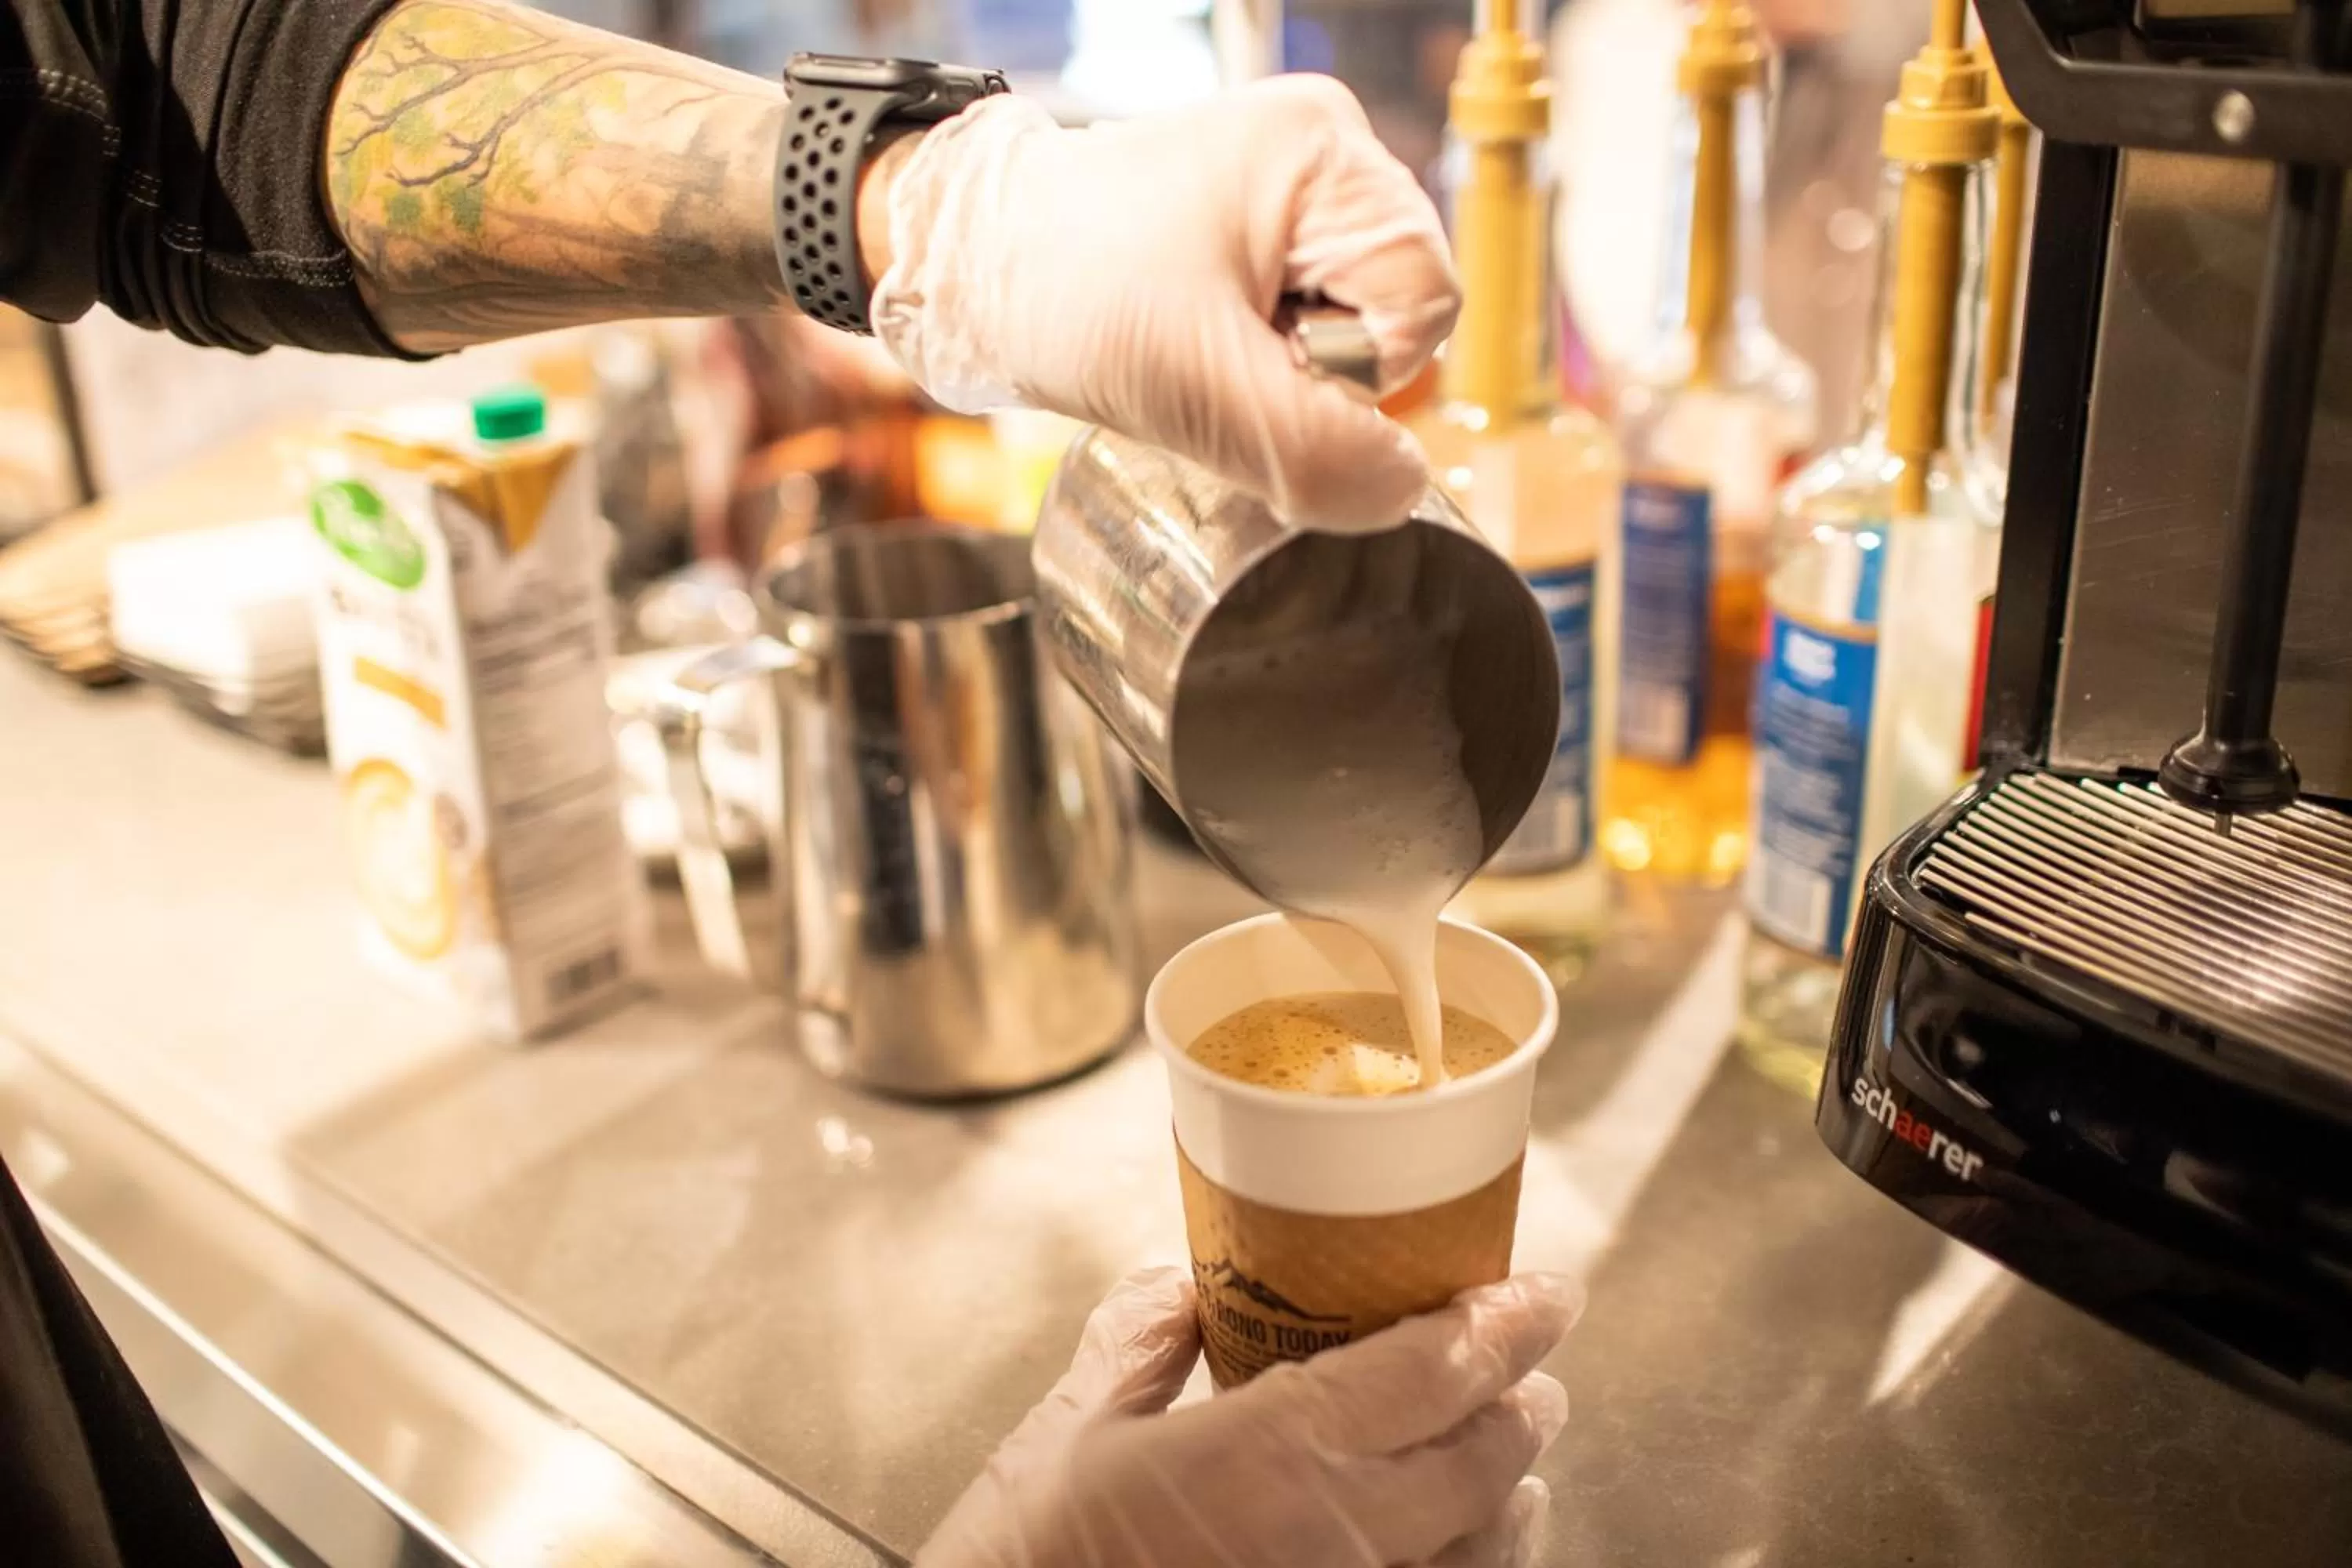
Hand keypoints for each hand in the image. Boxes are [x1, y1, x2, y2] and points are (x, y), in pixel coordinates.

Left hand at [868, 78, 1460, 531]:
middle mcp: (1324, 150)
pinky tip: (1206, 338)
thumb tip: (1405, 489)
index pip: (1424, 303)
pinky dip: (1265, 352)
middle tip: (1216, 355)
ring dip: (1288, 364)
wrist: (972, 267)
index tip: (1252, 359)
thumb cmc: (1063, 294)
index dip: (1348, 367)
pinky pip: (1313, 317)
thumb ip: (1317, 454)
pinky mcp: (1264, 223)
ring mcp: (1295, 185)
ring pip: (1359, 323)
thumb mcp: (1196, 390)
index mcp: (1322, 153)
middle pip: (1399, 312)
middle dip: (1315, 365)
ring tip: (1202, 344)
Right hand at [916, 1266, 1581, 1567]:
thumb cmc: (1025, 1563)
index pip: (1438, 1370)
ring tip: (1511, 1453)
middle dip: (1518, 1399)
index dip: (1507, 1321)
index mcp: (1278, 1455)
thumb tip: (1175, 1288)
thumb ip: (1137, 1346)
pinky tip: (1468, 1548)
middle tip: (1528, 1362)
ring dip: (1509, 1489)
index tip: (1545, 1292)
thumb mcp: (1068, 1435)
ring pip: (1488, 1547)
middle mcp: (1342, 1540)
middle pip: (1485, 1456)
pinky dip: (1478, 1565)